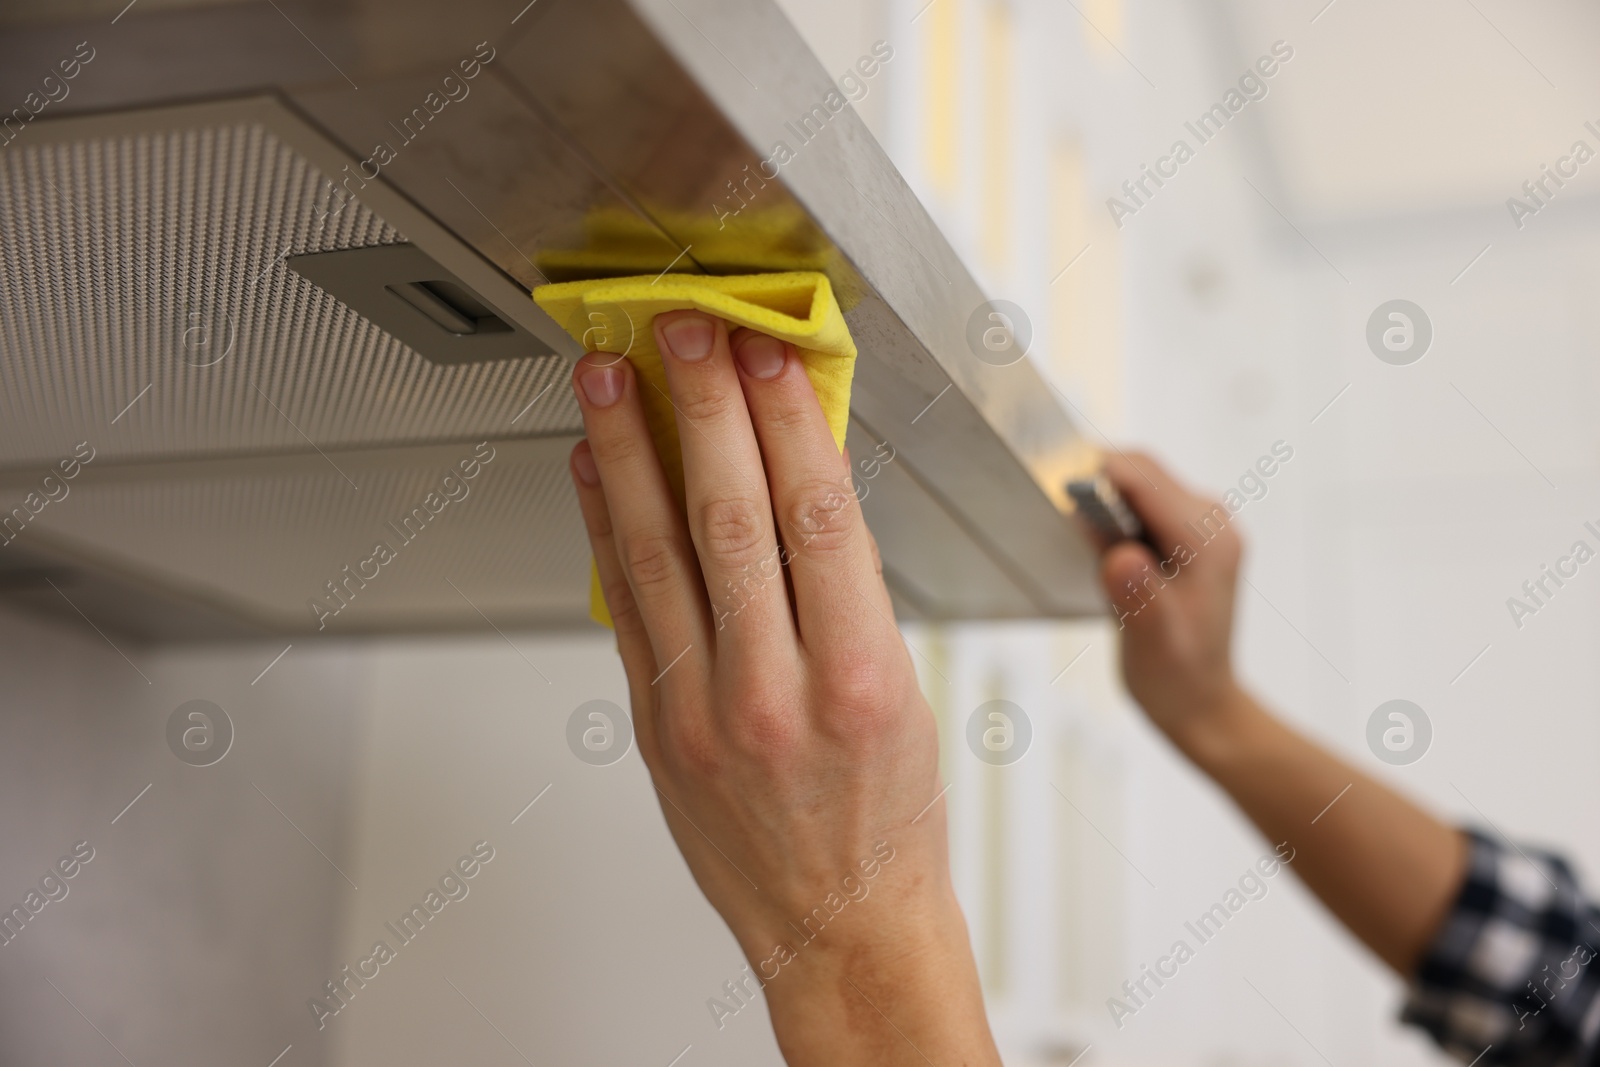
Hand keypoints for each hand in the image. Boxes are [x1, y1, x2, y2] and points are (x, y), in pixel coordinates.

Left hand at [567, 311, 997, 1064]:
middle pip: (730, 519)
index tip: (766, 353)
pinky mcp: (657, 729)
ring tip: (606, 377)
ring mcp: (704, 714)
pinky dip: (604, 529)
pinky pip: (626, 610)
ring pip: (658, 555)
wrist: (839, 926)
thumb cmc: (887, 817)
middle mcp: (776, 695)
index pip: (818, 518)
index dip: (787, 421)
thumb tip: (805, 477)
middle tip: (679, 331)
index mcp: (860, 678)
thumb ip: (849, 589)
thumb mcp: (904, 691)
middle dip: (700, 409)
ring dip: (627, 452)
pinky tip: (594, 471)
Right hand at [1097, 452, 1245, 753]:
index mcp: (1208, 541)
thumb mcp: (1152, 644)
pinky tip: (1106, 557)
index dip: (1096, 478)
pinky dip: (1114, 516)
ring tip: (1090, 553)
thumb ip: (1139, 595)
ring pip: (1139, 482)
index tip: (1060, 495)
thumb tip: (1119, 555)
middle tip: (1069, 529)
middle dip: (1098, 486)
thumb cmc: (1176, 677)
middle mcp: (1212, 522)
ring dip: (1104, 502)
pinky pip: (1142, 503)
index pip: (1144, 479)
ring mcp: (1203, 525)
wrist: (1203, 701)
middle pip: (1142, 471)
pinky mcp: (1189, 534)